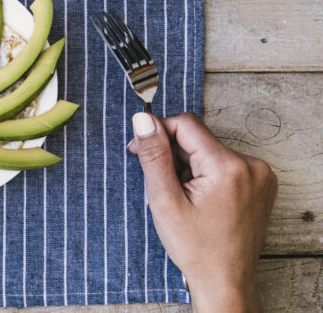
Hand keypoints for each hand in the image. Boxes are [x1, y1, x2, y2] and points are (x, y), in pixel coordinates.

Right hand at [129, 112, 276, 312]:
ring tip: (183, 197)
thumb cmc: (196, 247)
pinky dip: (205, 174)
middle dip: (173, 156)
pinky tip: (199, 198)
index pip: (185, 124)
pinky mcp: (260, 182)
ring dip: (188, 166)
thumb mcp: (165, 201)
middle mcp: (251, 164)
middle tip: (162, 186)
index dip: (157, 134)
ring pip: (208, 150)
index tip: (140, 152)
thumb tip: (143, 120)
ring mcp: (259, 174)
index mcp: (228, 166)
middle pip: (197, 138)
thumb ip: (154, 156)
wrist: (225, 279)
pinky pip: (223, 163)